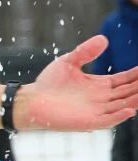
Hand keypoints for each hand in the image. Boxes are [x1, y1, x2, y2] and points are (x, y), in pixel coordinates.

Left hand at [20, 35, 137, 130]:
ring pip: (123, 105)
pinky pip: (109, 119)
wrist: (32, 100)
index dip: (136, 75)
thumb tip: (104, 38)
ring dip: (135, 100)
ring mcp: (97, 111)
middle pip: (128, 92)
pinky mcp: (89, 121)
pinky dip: (120, 115)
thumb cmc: (49, 83)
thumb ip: (86, 51)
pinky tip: (130, 109)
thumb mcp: (69, 62)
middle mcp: (102, 99)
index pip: (124, 80)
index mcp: (100, 85)